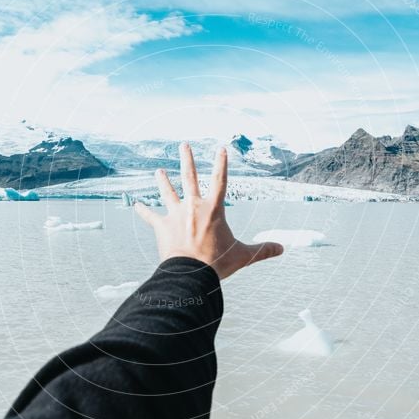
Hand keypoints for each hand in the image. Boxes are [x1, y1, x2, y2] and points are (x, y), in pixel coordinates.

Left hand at [134, 142, 282, 278]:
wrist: (189, 274)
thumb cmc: (217, 264)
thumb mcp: (243, 256)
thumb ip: (263, 250)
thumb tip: (282, 249)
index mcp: (213, 209)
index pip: (220, 180)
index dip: (221, 163)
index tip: (221, 148)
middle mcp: (193, 207)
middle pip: (189, 177)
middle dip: (186, 159)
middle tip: (183, 144)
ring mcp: (175, 215)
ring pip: (168, 192)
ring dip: (163, 181)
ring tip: (158, 171)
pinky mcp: (162, 227)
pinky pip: (151, 216)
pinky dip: (143, 211)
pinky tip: (135, 204)